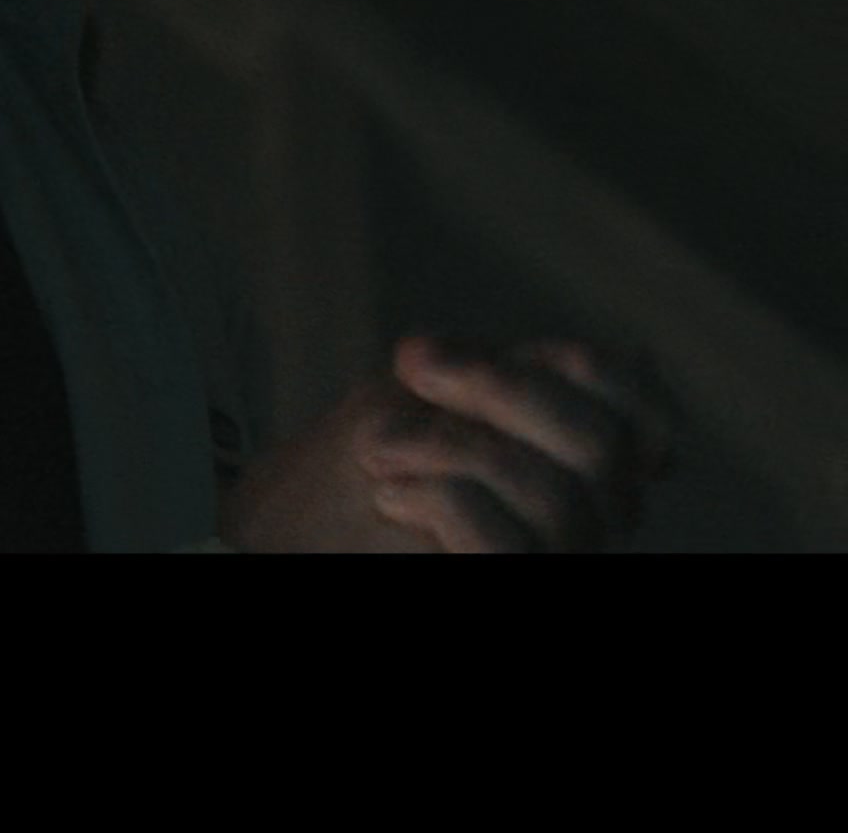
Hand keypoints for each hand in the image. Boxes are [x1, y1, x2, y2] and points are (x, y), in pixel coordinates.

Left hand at [219, 333, 679, 553]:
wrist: (284, 542)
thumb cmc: (356, 472)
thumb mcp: (424, 401)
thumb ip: (508, 374)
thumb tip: (634, 351)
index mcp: (583, 462)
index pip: (645, 411)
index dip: (581, 368)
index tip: (454, 352)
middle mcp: (592, 520)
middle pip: (601, 445)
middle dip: (500, 390)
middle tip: (410, 369)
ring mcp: (554, 557)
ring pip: (553, 495)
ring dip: (447, 448)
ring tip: (378, 450)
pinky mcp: (508, 577)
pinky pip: (501, 542)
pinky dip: (436, 498)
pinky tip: (389, 495)